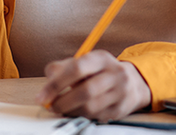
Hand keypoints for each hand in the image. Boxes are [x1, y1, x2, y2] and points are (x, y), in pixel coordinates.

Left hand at [36, 50, 151, 120]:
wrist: (134, 83)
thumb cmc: (102, 72)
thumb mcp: (86, 62)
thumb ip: (64, 66)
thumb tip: (49, 76)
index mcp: (101, 58)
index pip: (77, 68)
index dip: (56, 84)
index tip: (42, 96)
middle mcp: (114, 73)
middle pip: (85, 91)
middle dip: (63, 102)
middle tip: (51, 106)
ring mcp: (120, 92)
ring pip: (91, 107)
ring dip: (71, 111)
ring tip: (63, 109)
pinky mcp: (121, 109)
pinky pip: (96, 117)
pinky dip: (82, 116)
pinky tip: (77, 111)